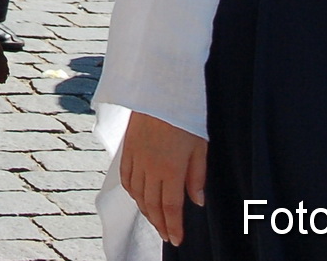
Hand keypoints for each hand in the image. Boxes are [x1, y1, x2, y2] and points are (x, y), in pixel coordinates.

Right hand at [121, 111, 206, 245]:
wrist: (160, 87)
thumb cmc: (185, 114)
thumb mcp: (200, 145)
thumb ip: (197, 175)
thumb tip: (197, 201)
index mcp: (170, 168)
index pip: (170, 207)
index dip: (173, 226)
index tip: (177, 239)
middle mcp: (149, 167)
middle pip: (152, 204)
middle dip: (160, 224)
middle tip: (168, 236)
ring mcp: (136, 158)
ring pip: (137, 194)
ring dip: (146, 211)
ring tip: (155, 221)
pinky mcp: (127, 149)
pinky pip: (126, 179)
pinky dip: (132, 193)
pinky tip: (138, 198)